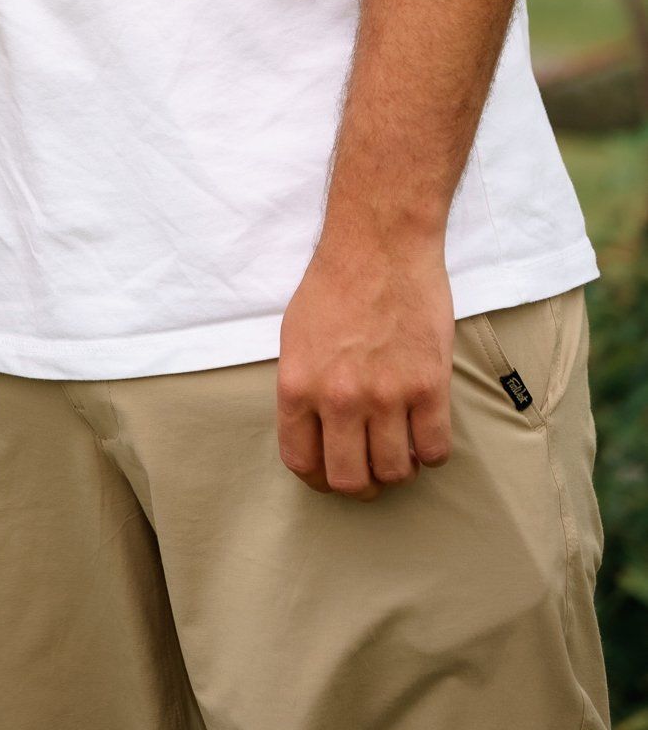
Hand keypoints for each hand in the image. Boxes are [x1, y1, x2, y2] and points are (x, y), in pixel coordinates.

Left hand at [276, 235, 454, 497]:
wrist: (380, 244)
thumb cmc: (335, 285)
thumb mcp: (295, 338)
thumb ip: (302, 389)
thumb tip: (314, 433)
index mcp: (297, 385)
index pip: (302, 462)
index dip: (319, 479)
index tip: (332, 474)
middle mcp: (338, 397)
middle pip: (350, 481)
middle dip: (361, 485)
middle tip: (371, 470)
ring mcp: (386, 395)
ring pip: (396, 472)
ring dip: (399, 469)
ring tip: (400, 448)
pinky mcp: (428, 386)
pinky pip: (435, 450)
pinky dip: (431, 452)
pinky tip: (425, 432)